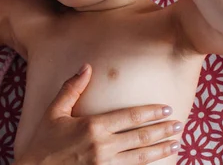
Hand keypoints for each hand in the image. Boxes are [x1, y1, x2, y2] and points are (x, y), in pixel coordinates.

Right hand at [16, 64, 180, 164]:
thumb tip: (86, 67)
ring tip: (176, 144)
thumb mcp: (54, 111)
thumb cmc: (43, 141)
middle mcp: (102, 146)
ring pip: (140, 157)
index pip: (130, 117)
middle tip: (179, 125)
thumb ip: (72, 88)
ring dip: (160, 150)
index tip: (166, 109)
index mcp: (92, 126)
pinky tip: (157, 163)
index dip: (151, 113)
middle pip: (141, 137)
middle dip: (162, 130)